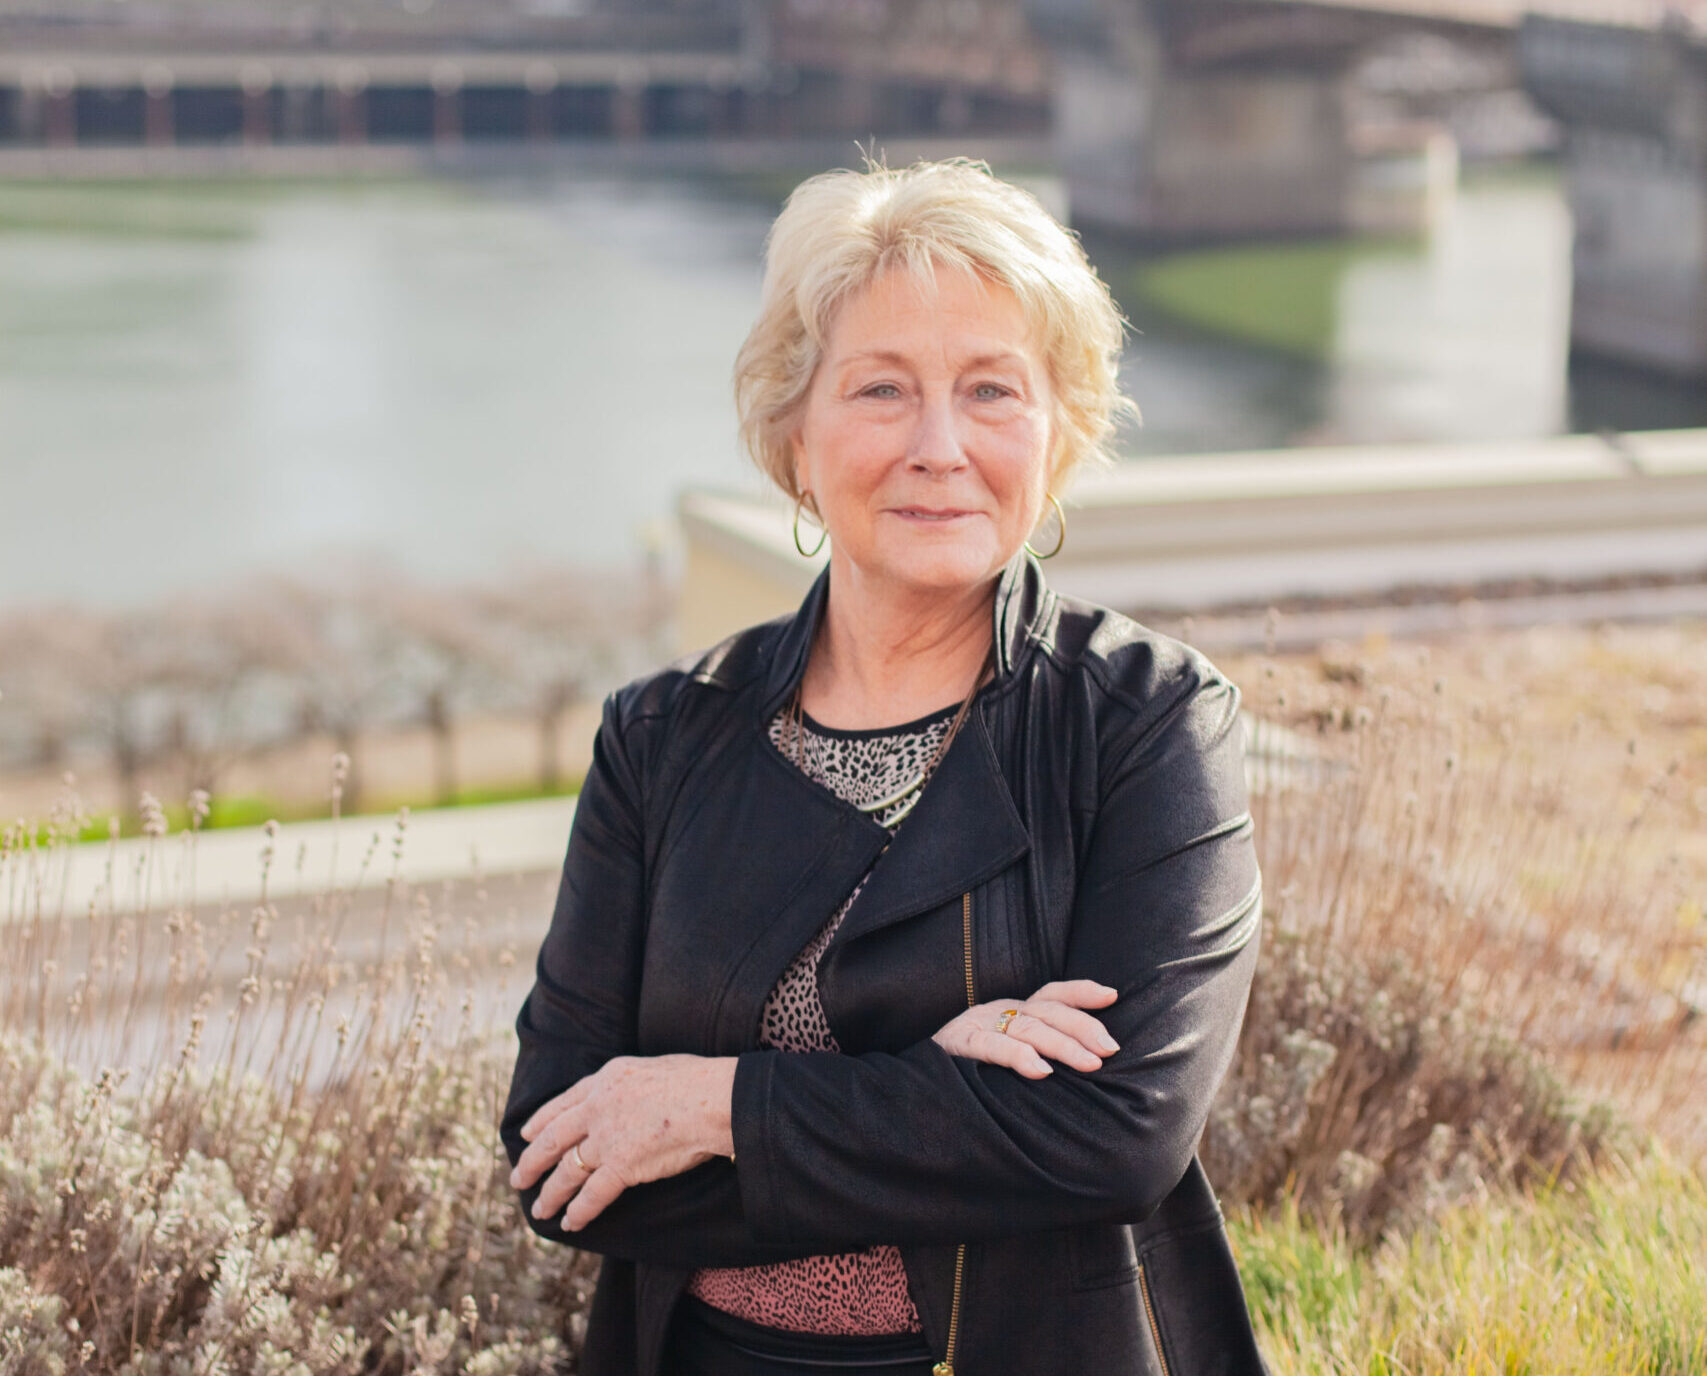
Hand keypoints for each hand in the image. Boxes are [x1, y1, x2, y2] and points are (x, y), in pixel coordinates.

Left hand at [509, 1054, 736, 1231]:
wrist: (713, 1098)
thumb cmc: (698, 1080)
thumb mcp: (653, 1067)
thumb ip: (630, 1084)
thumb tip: (629, 1094)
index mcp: (607, 1079)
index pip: (563, 1102)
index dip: (541, 1121)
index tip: (527, 1135)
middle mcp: (598, 1107)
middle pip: (554, 1139)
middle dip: (532, 1161)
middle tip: (518, 1178)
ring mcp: (607, 1138)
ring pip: (567, 1170)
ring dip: (550, 1193)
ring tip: (538, 1209)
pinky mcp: (621, 1166)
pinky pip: (592, 1194)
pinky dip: (578, 1211)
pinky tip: (569, 1223)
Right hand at [931, 980, 1118, 1078]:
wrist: (912, 1084)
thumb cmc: (967, 1073)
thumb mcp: (1004, 1056)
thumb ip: (1036, 1053)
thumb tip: (1088, 1065)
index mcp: (1010, 1013)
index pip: (1050, 995)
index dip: (1080, 992)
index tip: (1112, 995)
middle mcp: (997, 1012)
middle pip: (1047, 1012)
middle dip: (1083, 1028)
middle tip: (1109, 1050)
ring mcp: (976, 1026)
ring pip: (1026, 1028)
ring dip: (1062, 1046)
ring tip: (1089, 1065)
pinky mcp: (957, 1046)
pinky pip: (991, 1047)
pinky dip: (1018, 1057)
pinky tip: (1041, 1071)